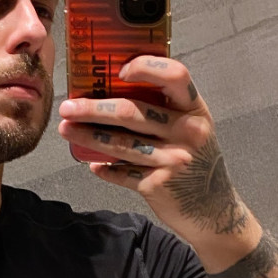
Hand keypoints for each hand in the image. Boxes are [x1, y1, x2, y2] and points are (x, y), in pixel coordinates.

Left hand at [57, 56, 251, 252]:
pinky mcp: (157, 185)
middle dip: (93, 109)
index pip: (175, 76)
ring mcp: (172, 160)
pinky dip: (103, 168)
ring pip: (119, 143)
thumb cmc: (196, 161)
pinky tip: (91, 163)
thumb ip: (167, 111)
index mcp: (195, 111)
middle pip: (131, 112)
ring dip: (87, 135)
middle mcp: (186, 132)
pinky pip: (121, 173)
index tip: (119, 71)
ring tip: (65, 129)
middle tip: (67, 107)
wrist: (212, 209)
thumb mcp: (193, 129)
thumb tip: (115, 91)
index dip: (147, 68)